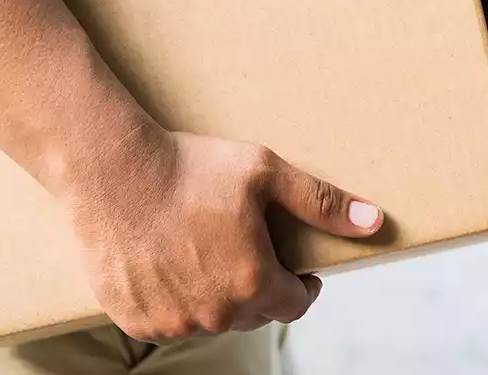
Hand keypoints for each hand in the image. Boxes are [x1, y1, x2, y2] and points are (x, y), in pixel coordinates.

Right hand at [68, 129, 382, 342]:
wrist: (112, 169)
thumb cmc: (191, 167)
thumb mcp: (266, 173)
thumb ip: (322, 203)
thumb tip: (375, 223)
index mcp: (252, 283)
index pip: (294, 305)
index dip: (301, 286)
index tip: (296, 267)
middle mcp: (214, 313)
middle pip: (253, 313)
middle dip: (258, 286)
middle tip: (245, 247)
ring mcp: (171, 321)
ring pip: (210, 319)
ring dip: (215, 295)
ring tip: (205, 251)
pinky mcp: (134, 319)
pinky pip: (167, 320)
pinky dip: (174, 300)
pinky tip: (169, 262)